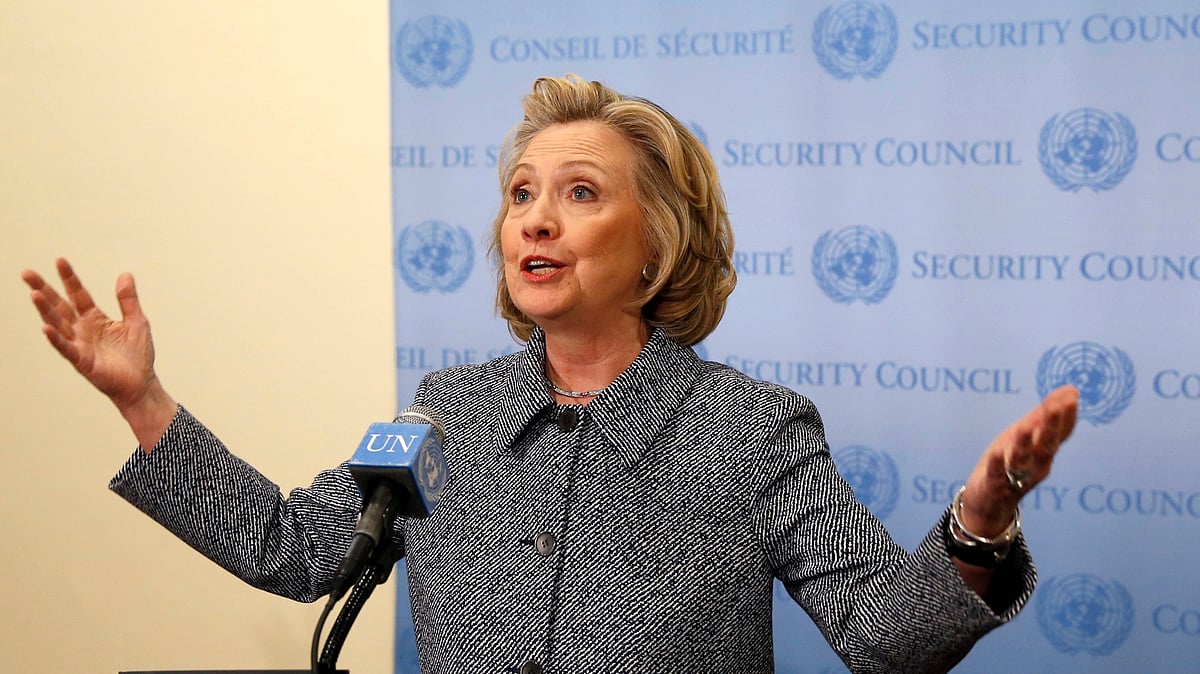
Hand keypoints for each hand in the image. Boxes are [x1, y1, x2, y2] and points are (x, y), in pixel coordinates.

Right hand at [22, 258, 175, 447]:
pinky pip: (66, 348)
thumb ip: (128, 300)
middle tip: (27, 273)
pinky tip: (45, 328)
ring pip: (58, 324)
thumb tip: (125, 274)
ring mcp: (80, 344)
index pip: (78, 294)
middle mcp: (82, 329)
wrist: (141, 383)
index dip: (69, 278)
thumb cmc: (137, 355)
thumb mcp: (136, 321)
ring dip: (45, 310)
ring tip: (33, 293)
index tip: (59, 260)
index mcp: (94, 318)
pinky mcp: (82, 361)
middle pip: (59, 305)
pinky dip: (56, 339)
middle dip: (44, 289)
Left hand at [959, 385, 1079, 535]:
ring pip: (1021, 459)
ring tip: (1026, 425)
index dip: (1066, 415)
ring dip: (1025, 442)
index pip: (1060, 433)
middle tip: (1060, 404)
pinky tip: (996, 451)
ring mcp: (1015, 476)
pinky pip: (996, 474)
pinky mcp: (993, 485)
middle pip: (1046, 445)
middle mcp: (1035, 465)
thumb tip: (1072, 390)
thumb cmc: (1009, 463)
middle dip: (1052, 425)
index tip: (1072, 395)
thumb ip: (1045, 415)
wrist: (989, 503)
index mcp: (1043, 451)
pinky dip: (997, 463)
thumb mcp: (1027, 435)